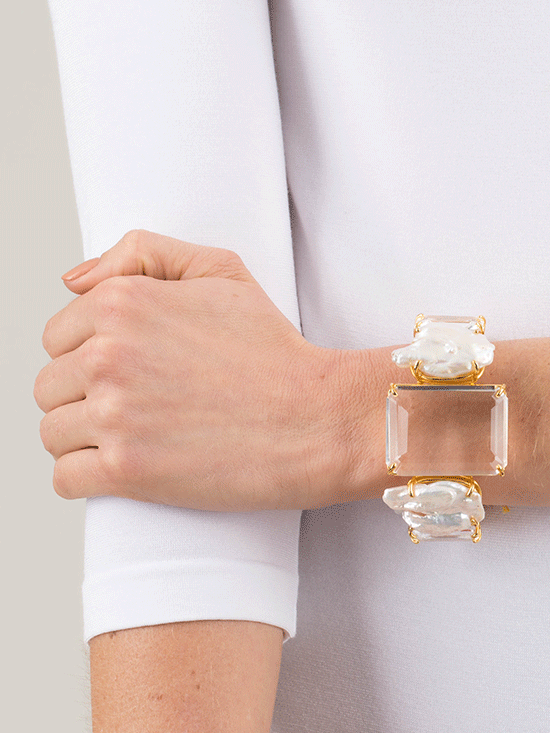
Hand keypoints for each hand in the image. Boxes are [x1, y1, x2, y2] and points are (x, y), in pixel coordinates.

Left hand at [34, 230, 359, 510]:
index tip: (131, 369)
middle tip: (139, 404)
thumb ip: (143, 253)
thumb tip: (72, 281)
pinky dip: (88, 478)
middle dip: (85, 396)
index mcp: (122, 303)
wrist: (316, 418)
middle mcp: (107, 355)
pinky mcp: (124, 470)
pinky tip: (126, 466)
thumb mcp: (221, 270)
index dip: (90, 354)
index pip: (58, 335)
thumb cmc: (274, 350)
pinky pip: (65, 478)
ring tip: (136, 435)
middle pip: (50, 385)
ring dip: (84, 439)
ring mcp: (113, 414)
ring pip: (52, 433)